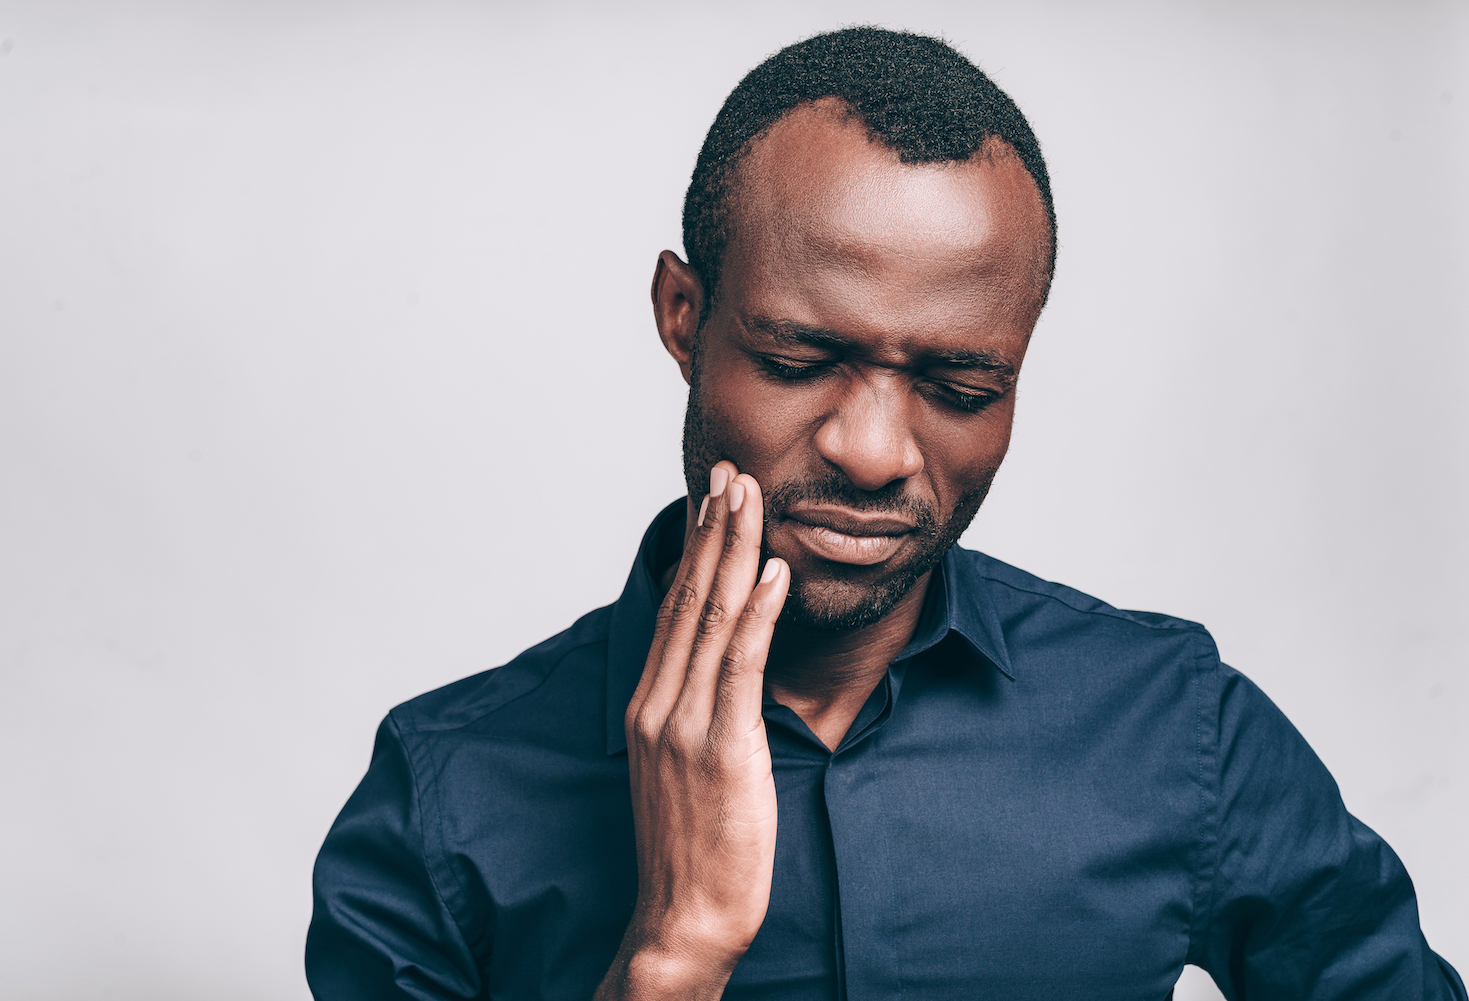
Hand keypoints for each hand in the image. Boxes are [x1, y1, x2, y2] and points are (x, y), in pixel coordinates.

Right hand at [595, 461, 790, 999]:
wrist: (683, 917)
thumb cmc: (693, 846)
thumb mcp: (684, 766)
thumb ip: (698, 711)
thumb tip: (726, 665)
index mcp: (650, 705)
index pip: (674, 608)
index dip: (695, 548)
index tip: (711, 499)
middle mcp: (659, 703)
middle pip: (687, 598)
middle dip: (713, 530)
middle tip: (731, 472)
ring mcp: (684, 723)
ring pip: (711, 618)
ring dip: (734, 550)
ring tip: (750, 497)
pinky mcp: (720, 747)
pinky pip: (739, 665)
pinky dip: (758, 613)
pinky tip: (774, 572)